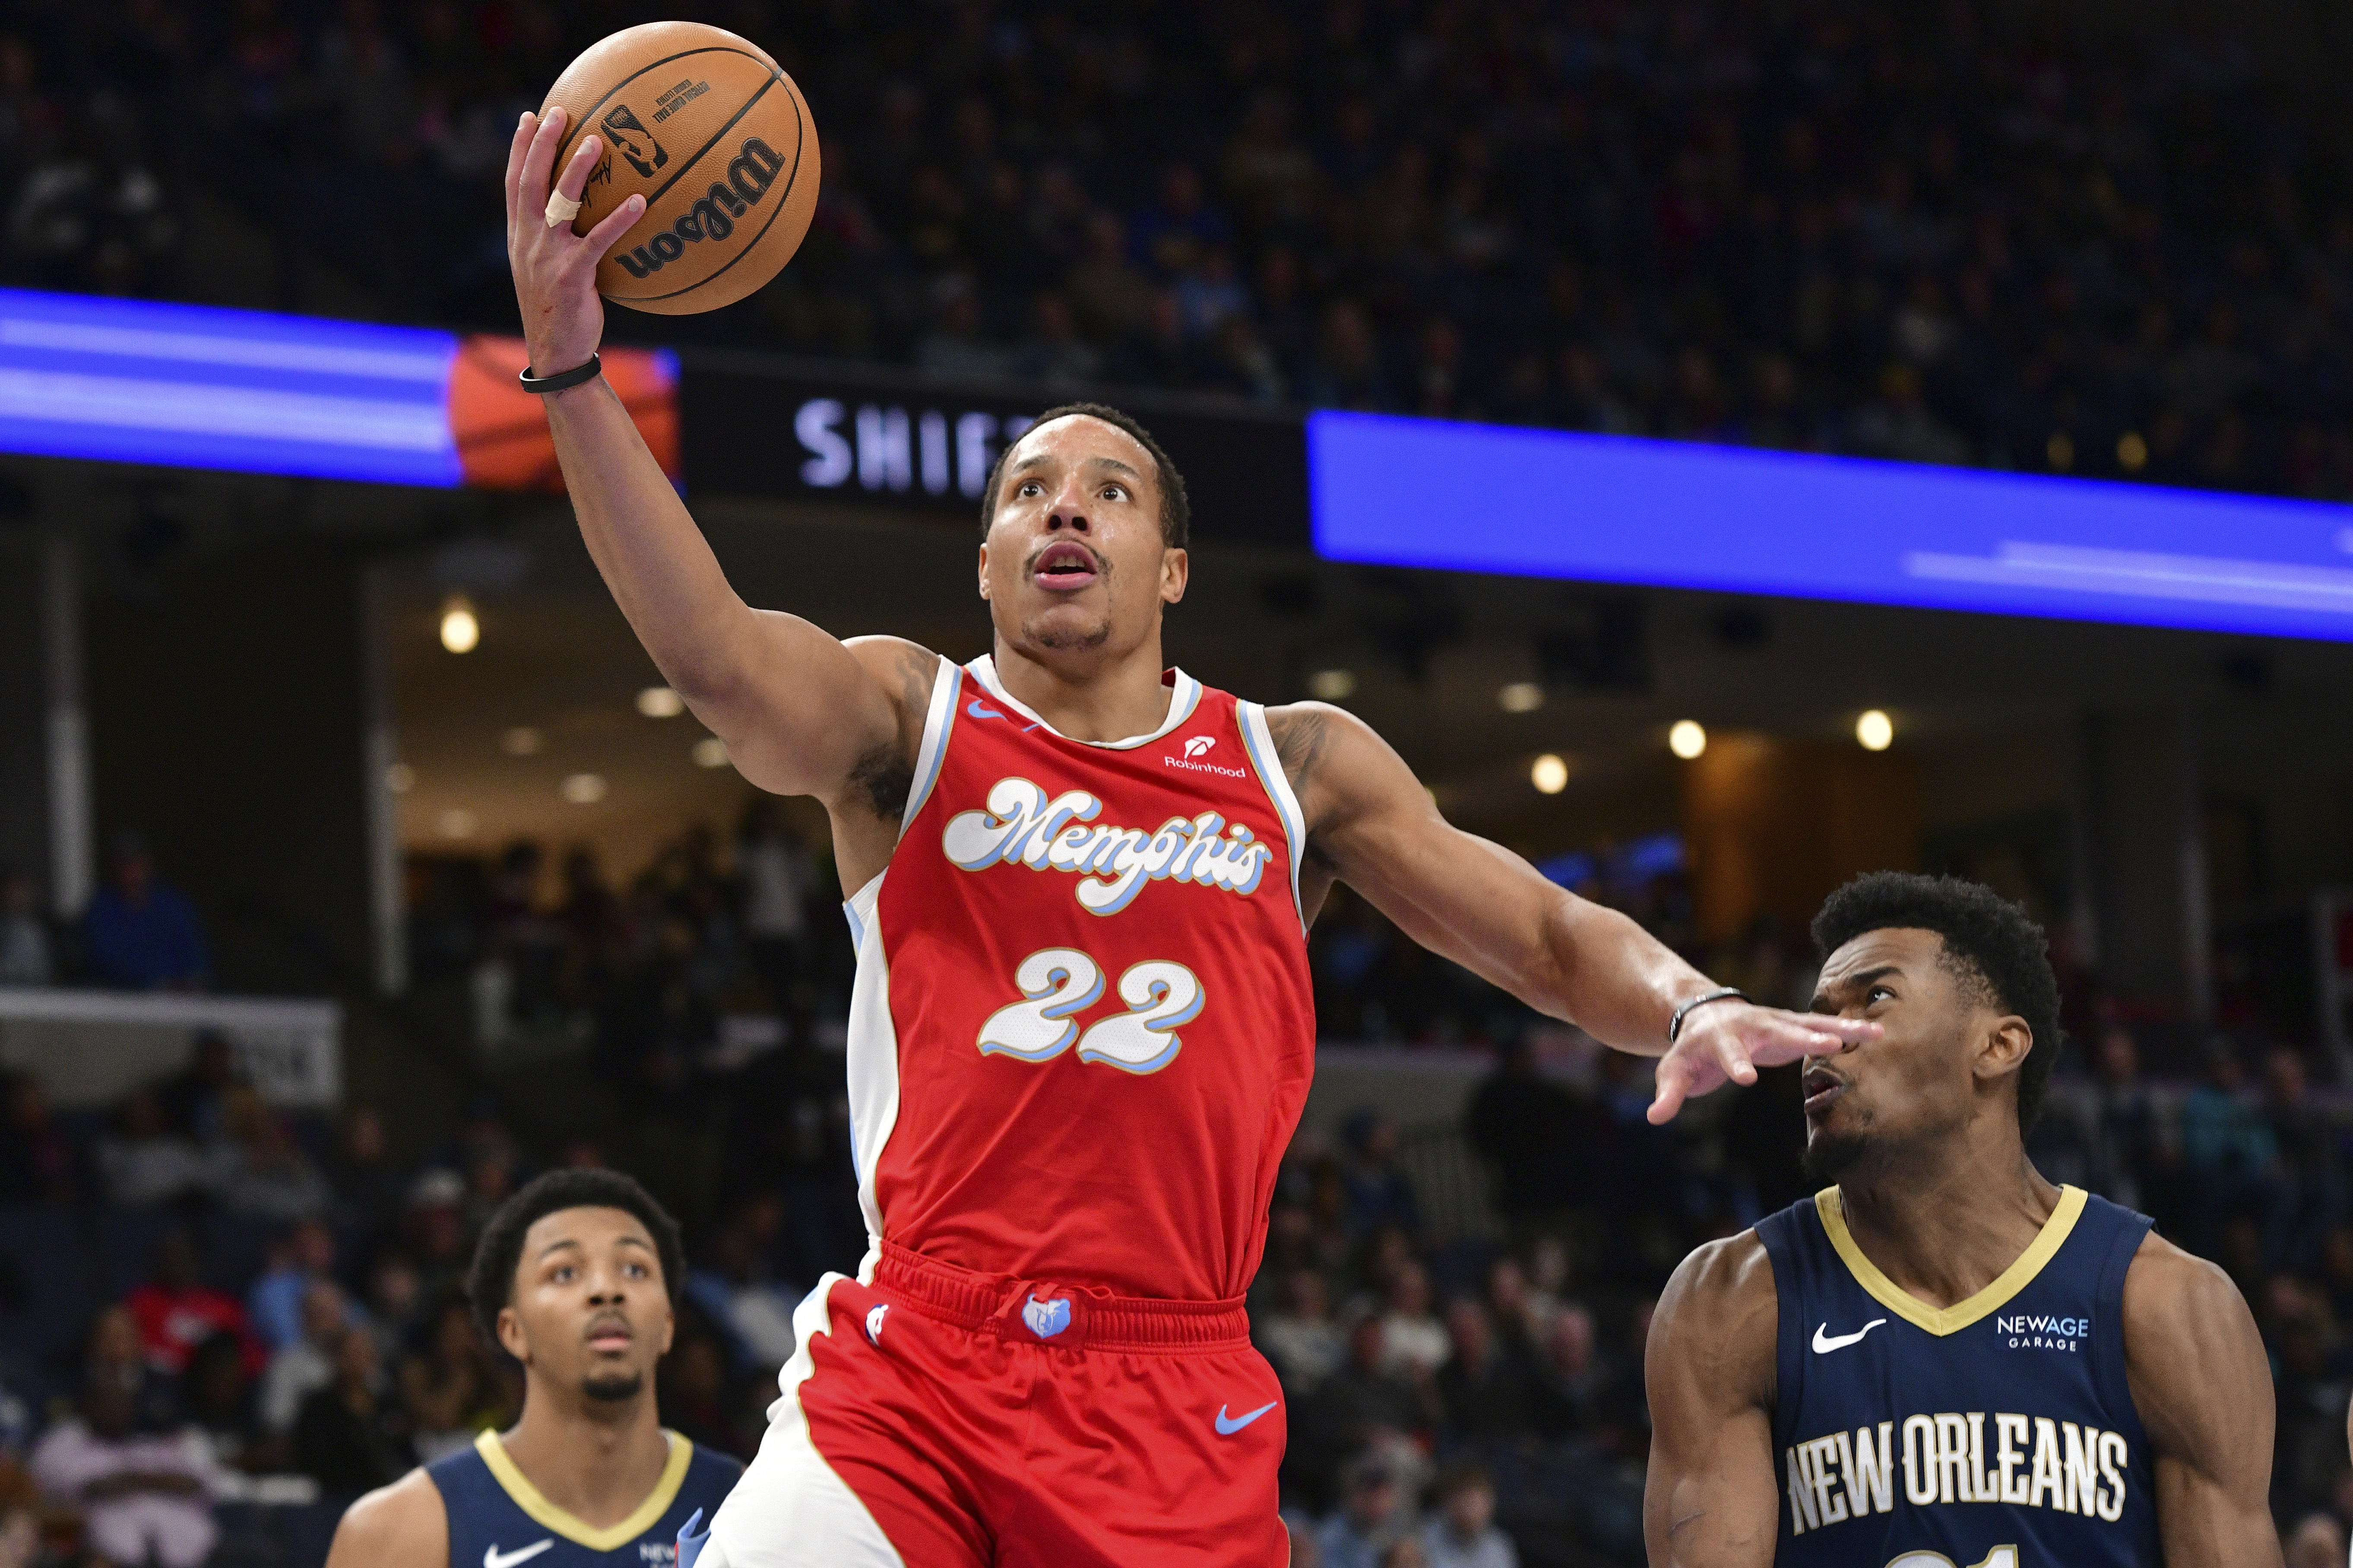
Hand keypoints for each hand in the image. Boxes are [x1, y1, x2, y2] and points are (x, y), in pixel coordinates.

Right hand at [504, 107, 645, 377]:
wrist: (556, 354)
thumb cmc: (558, 311)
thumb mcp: (547, 270)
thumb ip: (555, 240)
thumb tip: (584, 216)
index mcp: (519, 237)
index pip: (514, 183)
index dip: (520, 148)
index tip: (530, 116)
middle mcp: (527, 241)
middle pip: (530, 181)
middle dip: (541, 144)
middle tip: (558, 112)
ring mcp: (547, 257)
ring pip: (559, 202)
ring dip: (577, 170)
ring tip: (597, 141)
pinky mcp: (572, 276)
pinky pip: (598, 240)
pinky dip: (620, 219)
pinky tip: (641, 201)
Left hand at [1647, 1002, 1878, 1124]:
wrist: (1704, 1014)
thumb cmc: (1690, 1051)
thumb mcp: (1673, 1071)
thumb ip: (1668, 1094)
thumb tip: (1654, 1117)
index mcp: (1719, 1039)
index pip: (1727, 1053)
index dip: (1735, 1064)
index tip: (1746, 1080)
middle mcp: (1751, 1025)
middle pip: (1777, 1031)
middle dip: (1802, 1038)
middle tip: (1829, 1045)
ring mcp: (1775, 1022)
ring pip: (1809, 1024)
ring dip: (1839, 1028)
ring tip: (1872, 1032)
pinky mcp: (1793, 1025)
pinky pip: (1823, 1025)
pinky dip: (1848, 1028)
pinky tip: (1877, 1032)